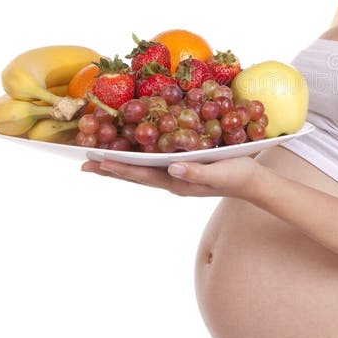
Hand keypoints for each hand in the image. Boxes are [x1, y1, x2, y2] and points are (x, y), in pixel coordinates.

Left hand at [81, 154, 261, 199]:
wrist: (252, 182)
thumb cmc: (238, 175)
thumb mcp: (219, 173)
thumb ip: (196, 173)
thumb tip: (172, 169)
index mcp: (178, 183)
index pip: (143, 175)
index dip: (121, 168)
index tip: (99, 161)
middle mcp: (172, 181)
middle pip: (135, 176)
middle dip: (110, 169)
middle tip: (84, 164)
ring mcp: (176, 177)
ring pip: (141, 172)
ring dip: (119, 167)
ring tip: (98, 161)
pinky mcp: (182, 169)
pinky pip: (152, 166)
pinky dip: (136, 161)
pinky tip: (130, 154)